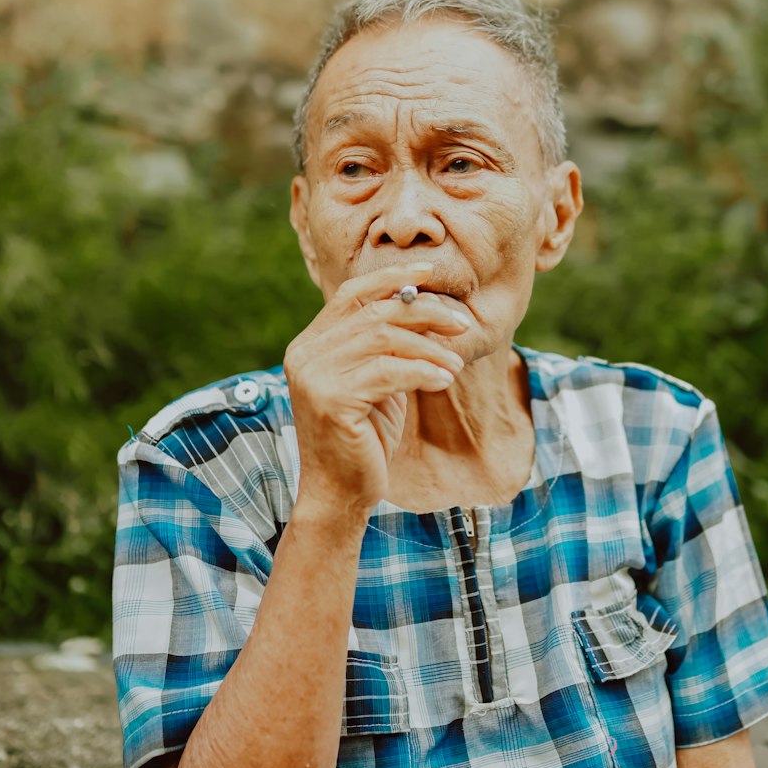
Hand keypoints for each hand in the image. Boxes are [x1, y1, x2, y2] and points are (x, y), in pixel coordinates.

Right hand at [283, 261, 470, 521]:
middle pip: (375, 312)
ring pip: (384, 338)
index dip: (393, 278)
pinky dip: (423, 371)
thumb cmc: (364, 437)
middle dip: (425, 313)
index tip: (431, 272)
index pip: (353, 294)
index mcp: (310, 344)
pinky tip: (445, 380)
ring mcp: (314, 377)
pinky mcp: (331, 401)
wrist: (340, 494)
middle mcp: (305, 354)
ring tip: (455, 364)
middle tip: (462, 326)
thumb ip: (386, 345)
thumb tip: (424, 303)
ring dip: (430, 347)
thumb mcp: (376, 382)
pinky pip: (389, 371)